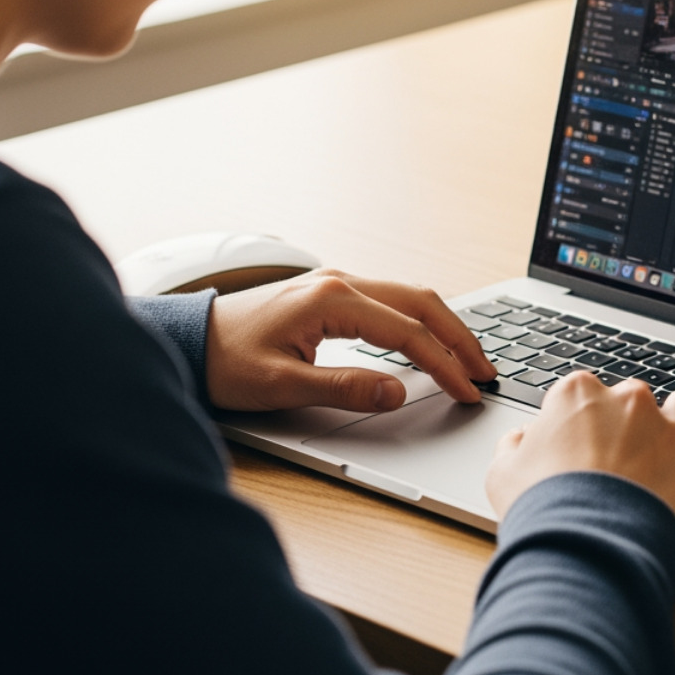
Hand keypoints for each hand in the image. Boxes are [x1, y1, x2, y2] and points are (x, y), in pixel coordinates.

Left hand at [204, 268, 495, 411]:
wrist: (188, 340)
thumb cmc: (226, 361)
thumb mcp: (281, 385)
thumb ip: (344, 388)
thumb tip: (397, 392)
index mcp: (331, 300)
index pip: (406, 333)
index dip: (444, 365)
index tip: (467, 391)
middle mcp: (340, 283)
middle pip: (421, 303)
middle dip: (459, 338)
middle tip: (486, 372)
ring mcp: (338, 284)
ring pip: (410, 298)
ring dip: (444, 326)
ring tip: (470, 358)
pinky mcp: (333, 295)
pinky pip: (392, 301)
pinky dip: (421, 321)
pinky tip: (432, 341)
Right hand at [485, 371, 674, 537]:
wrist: (583, 542)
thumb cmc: (541, 506)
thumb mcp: (503, 473)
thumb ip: (516, 447)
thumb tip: (522, 441)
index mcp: (579, 395)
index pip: (582, 393)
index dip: (580, 421)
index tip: (577, 445)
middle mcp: (629, 402)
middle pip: (634, 398)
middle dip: (629, 422)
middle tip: (616, 459)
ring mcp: (669, 432)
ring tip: (670, 447)